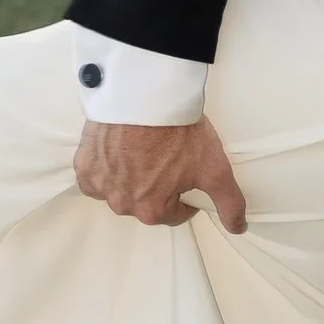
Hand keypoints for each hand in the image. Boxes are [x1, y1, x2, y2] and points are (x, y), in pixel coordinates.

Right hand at [73, 116, 248, 232]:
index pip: (175, 213)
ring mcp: (100, 184)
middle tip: (166, 155)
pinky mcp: (84, 163)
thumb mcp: (215, 169)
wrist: (145, 95)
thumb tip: (238, 227)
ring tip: (144, 148)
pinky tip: (120, 148)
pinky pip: (96, 174)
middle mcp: (122, 204)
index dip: (186, 193)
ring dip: (130, 176)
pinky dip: (106, 166)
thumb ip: (229, 203)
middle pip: (145, 201)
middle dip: (157, 185)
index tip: (187, 172)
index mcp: (152, 211)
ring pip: (119, 188)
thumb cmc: (179, 132)